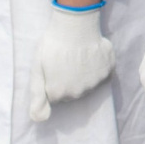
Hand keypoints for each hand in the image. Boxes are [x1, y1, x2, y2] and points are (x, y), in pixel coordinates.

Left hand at [30, 0, 116, 121]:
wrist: (75, 24)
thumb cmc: (53, 44)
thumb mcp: (37, 68)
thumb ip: (37, 95)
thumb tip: (40, 119)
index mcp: (59, 93)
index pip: (54, 95)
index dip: (52, 80)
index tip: (52, 66)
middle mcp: (78, 93)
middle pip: (71, 92)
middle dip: (67, 79)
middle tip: (65, 60)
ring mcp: (94, 84)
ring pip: (86, 84)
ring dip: (82, 74)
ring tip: (77, 56)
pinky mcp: (107, 72)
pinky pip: (101, 74)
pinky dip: (97, 67)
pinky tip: (90, 54)